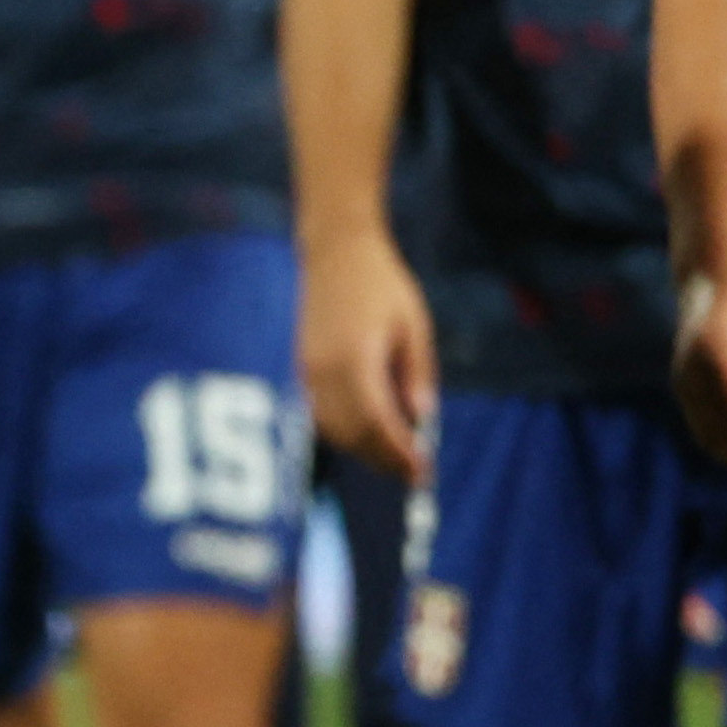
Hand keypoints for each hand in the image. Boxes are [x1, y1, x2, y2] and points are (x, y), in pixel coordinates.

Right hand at [300, 228, 437, 481]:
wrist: (336, 251)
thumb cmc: (382, 283)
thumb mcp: (414, 325)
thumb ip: (417, 374)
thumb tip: (421, 418)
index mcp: (356, 357)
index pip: (378, 422)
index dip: (400, 452)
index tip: (423, 470)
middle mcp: (325, 369)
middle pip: (352, 433)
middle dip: (383, 459)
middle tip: (413, 475)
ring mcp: (309, 370)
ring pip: (332, 429)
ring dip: (362, 450)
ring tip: (393, 460)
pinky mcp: (304, 367)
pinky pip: (322, 414)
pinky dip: (346, 433)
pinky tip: (369, 436)